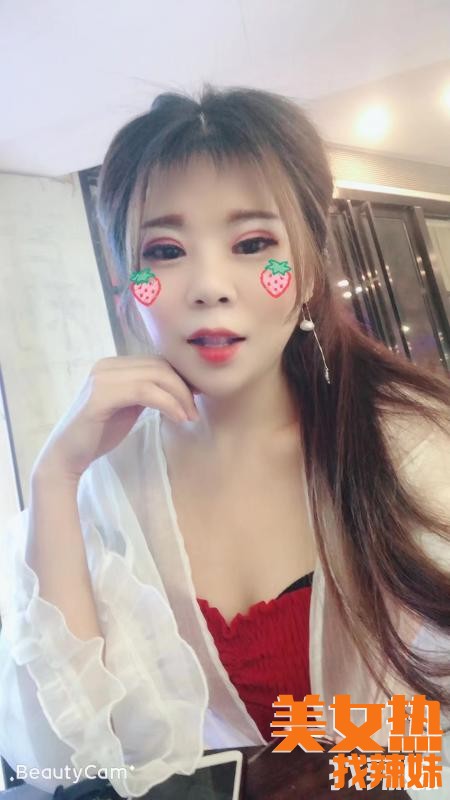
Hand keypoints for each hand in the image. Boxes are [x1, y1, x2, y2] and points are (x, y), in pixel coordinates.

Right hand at [31, 355, 197, 481]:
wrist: (67, 455)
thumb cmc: (99, 434)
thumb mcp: (129, 407)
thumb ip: (147, 392)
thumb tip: (180, 387)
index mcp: (113, 365)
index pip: (156, 362)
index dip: (181, 377)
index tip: (196, 397)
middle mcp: (107, 365)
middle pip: (159, 366)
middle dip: (184, 387)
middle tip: (194, 412)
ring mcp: (103, 378)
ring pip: (155, 376)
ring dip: (179, 397)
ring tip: (188, 417)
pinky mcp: (101, 395)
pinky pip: (145, 391)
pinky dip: (167, 403)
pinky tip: (177, 418)